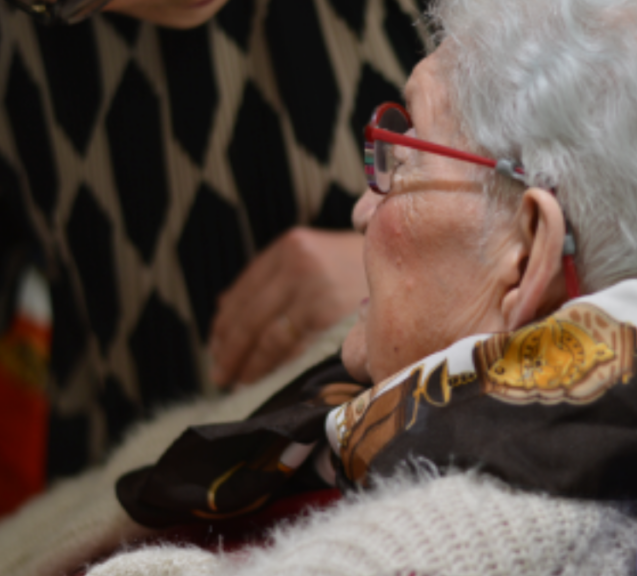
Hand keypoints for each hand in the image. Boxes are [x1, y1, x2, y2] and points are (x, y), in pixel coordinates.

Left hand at [210, 228, 366, 386]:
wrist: (421, 266)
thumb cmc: (372, 271)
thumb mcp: (324, 258)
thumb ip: (282, 278)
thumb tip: (224, 307)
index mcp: (294, 246)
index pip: (245, 289)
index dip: (225, 320)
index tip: (216, 343)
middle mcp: (299, 263)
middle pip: (249, 314)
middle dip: (228, 347)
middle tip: (219, 373)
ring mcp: (313, 290)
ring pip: (264, 335)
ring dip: (244, 362)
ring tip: (233, 381)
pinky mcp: (328, 316)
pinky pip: (286, 347)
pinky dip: (267, 366)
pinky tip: (258, 379)